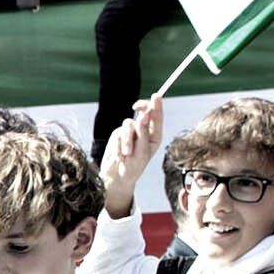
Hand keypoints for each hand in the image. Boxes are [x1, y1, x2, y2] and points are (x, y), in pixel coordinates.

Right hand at [98, 98, 163, 219]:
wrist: (117, 177)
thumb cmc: (134, 167)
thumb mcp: (141, 151)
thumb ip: (142, 132)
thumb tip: (143, 114)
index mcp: (154, 136)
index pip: (157, 117)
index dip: (157, 105)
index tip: (155, 96)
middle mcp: (143, 131)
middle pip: (143, 112)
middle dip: (141, 109)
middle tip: (137, 107)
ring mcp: (130, 132)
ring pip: (129, 124)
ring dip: (127, 140)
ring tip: (126, 154)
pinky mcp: (118, 134)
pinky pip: (118, 133)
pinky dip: (119, 145)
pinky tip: (120, 156)